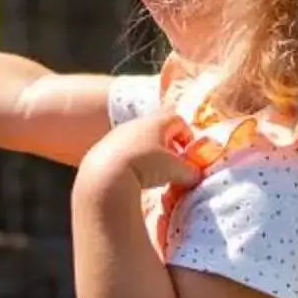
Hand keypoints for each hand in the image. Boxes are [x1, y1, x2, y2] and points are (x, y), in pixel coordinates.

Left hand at [80, 111, 209, 198]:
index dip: (187, 136)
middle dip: (167, 146)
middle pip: (157, 129)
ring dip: (148, 154)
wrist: (105, 174)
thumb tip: (195, 175)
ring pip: (138, 140)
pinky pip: (121, 151)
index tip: (189, 154)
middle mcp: (136, 124)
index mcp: (156, 122)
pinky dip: (130, 161)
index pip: (177, 120)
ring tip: (151, 174)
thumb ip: (190, 171)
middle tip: (172, 165)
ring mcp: (116, 135)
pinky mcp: (101, 149)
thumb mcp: (175, 171)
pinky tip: (131, 177)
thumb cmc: (146, 165)